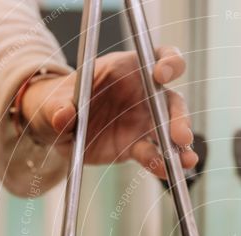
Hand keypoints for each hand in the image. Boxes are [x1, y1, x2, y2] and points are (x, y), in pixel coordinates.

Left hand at [20, 46, 196, 177]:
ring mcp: (144, 122)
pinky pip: (154, 155)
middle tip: (181, 136)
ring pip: (171, 132)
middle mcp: (143, 95)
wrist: (58, 128)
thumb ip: (59, 105)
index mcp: (127, 69)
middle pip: (172, 101)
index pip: (158, 58)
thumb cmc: (60, 101)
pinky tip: (166, 172)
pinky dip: (162, 165)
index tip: (161, 75)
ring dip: (181, 147)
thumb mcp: (54, 100)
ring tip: (186, 161)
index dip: (168, 63)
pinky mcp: (137, 146)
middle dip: (180, 117)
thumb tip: (63, 115)